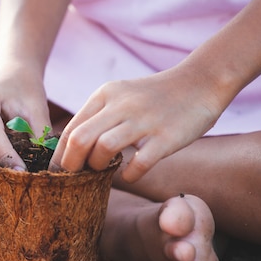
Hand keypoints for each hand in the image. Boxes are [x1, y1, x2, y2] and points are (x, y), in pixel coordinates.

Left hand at [50, 67, 224, 181]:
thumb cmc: (155, 97)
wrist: (201, 82)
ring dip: (98, 167)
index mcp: (105, 95)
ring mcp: (144, 120)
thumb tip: (73, 148)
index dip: (60, 156)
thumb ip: (98, 116)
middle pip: (80, 139)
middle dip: (72, 165)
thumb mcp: (121, 96)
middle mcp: (121, 105)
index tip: (60, 173)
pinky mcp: (167, 136)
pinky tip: (130, 174)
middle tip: (76, 179)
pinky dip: (130, 175)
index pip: (70, 130)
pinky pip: (139, 162)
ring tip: (104, 171)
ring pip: (104, 148)